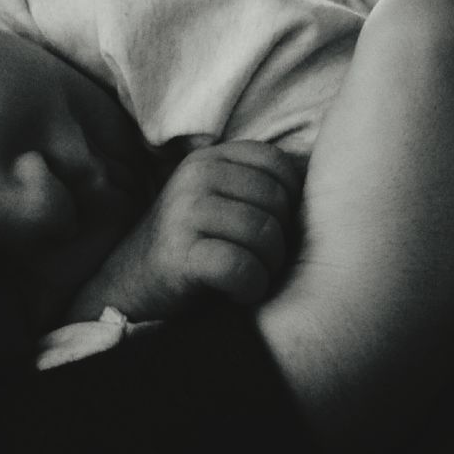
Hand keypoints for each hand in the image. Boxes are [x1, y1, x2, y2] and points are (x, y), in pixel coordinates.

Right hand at [66, 139, 300, 321]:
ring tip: (249, 279)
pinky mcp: (179, 254)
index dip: (290, 203)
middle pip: (277, 202)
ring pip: (264, 234)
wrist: (128, 289)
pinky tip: (237, 294)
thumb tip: (324, 183)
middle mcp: (195, 177)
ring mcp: (184, 213)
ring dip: (267, 268)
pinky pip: (240, 267)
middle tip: (260, 264)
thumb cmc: (189, 249)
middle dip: (281, 242)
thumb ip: (254, 188)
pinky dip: (249, 288)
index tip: (270, 232)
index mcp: (209, 159)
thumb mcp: (216, 203)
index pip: (279, 165)